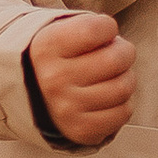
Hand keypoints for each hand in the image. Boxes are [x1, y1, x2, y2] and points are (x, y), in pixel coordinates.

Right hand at [28, 9, 136, 146]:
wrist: (33, 92)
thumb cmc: (62, 55)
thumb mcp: (65, 30)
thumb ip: (93, 28)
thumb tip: (121, 49)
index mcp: (47, 47)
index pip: (98, 29)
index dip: (107, 27)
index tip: (100, 32)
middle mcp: (53, 79)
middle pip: (117, 59)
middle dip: (124, 52)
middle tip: (113, 54)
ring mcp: (66, 108)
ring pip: (124, 87)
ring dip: (125, 78)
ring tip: (110, 76)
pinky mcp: (81, 129)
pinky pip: (123, 113)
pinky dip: (122, 103)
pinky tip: (107, 97)